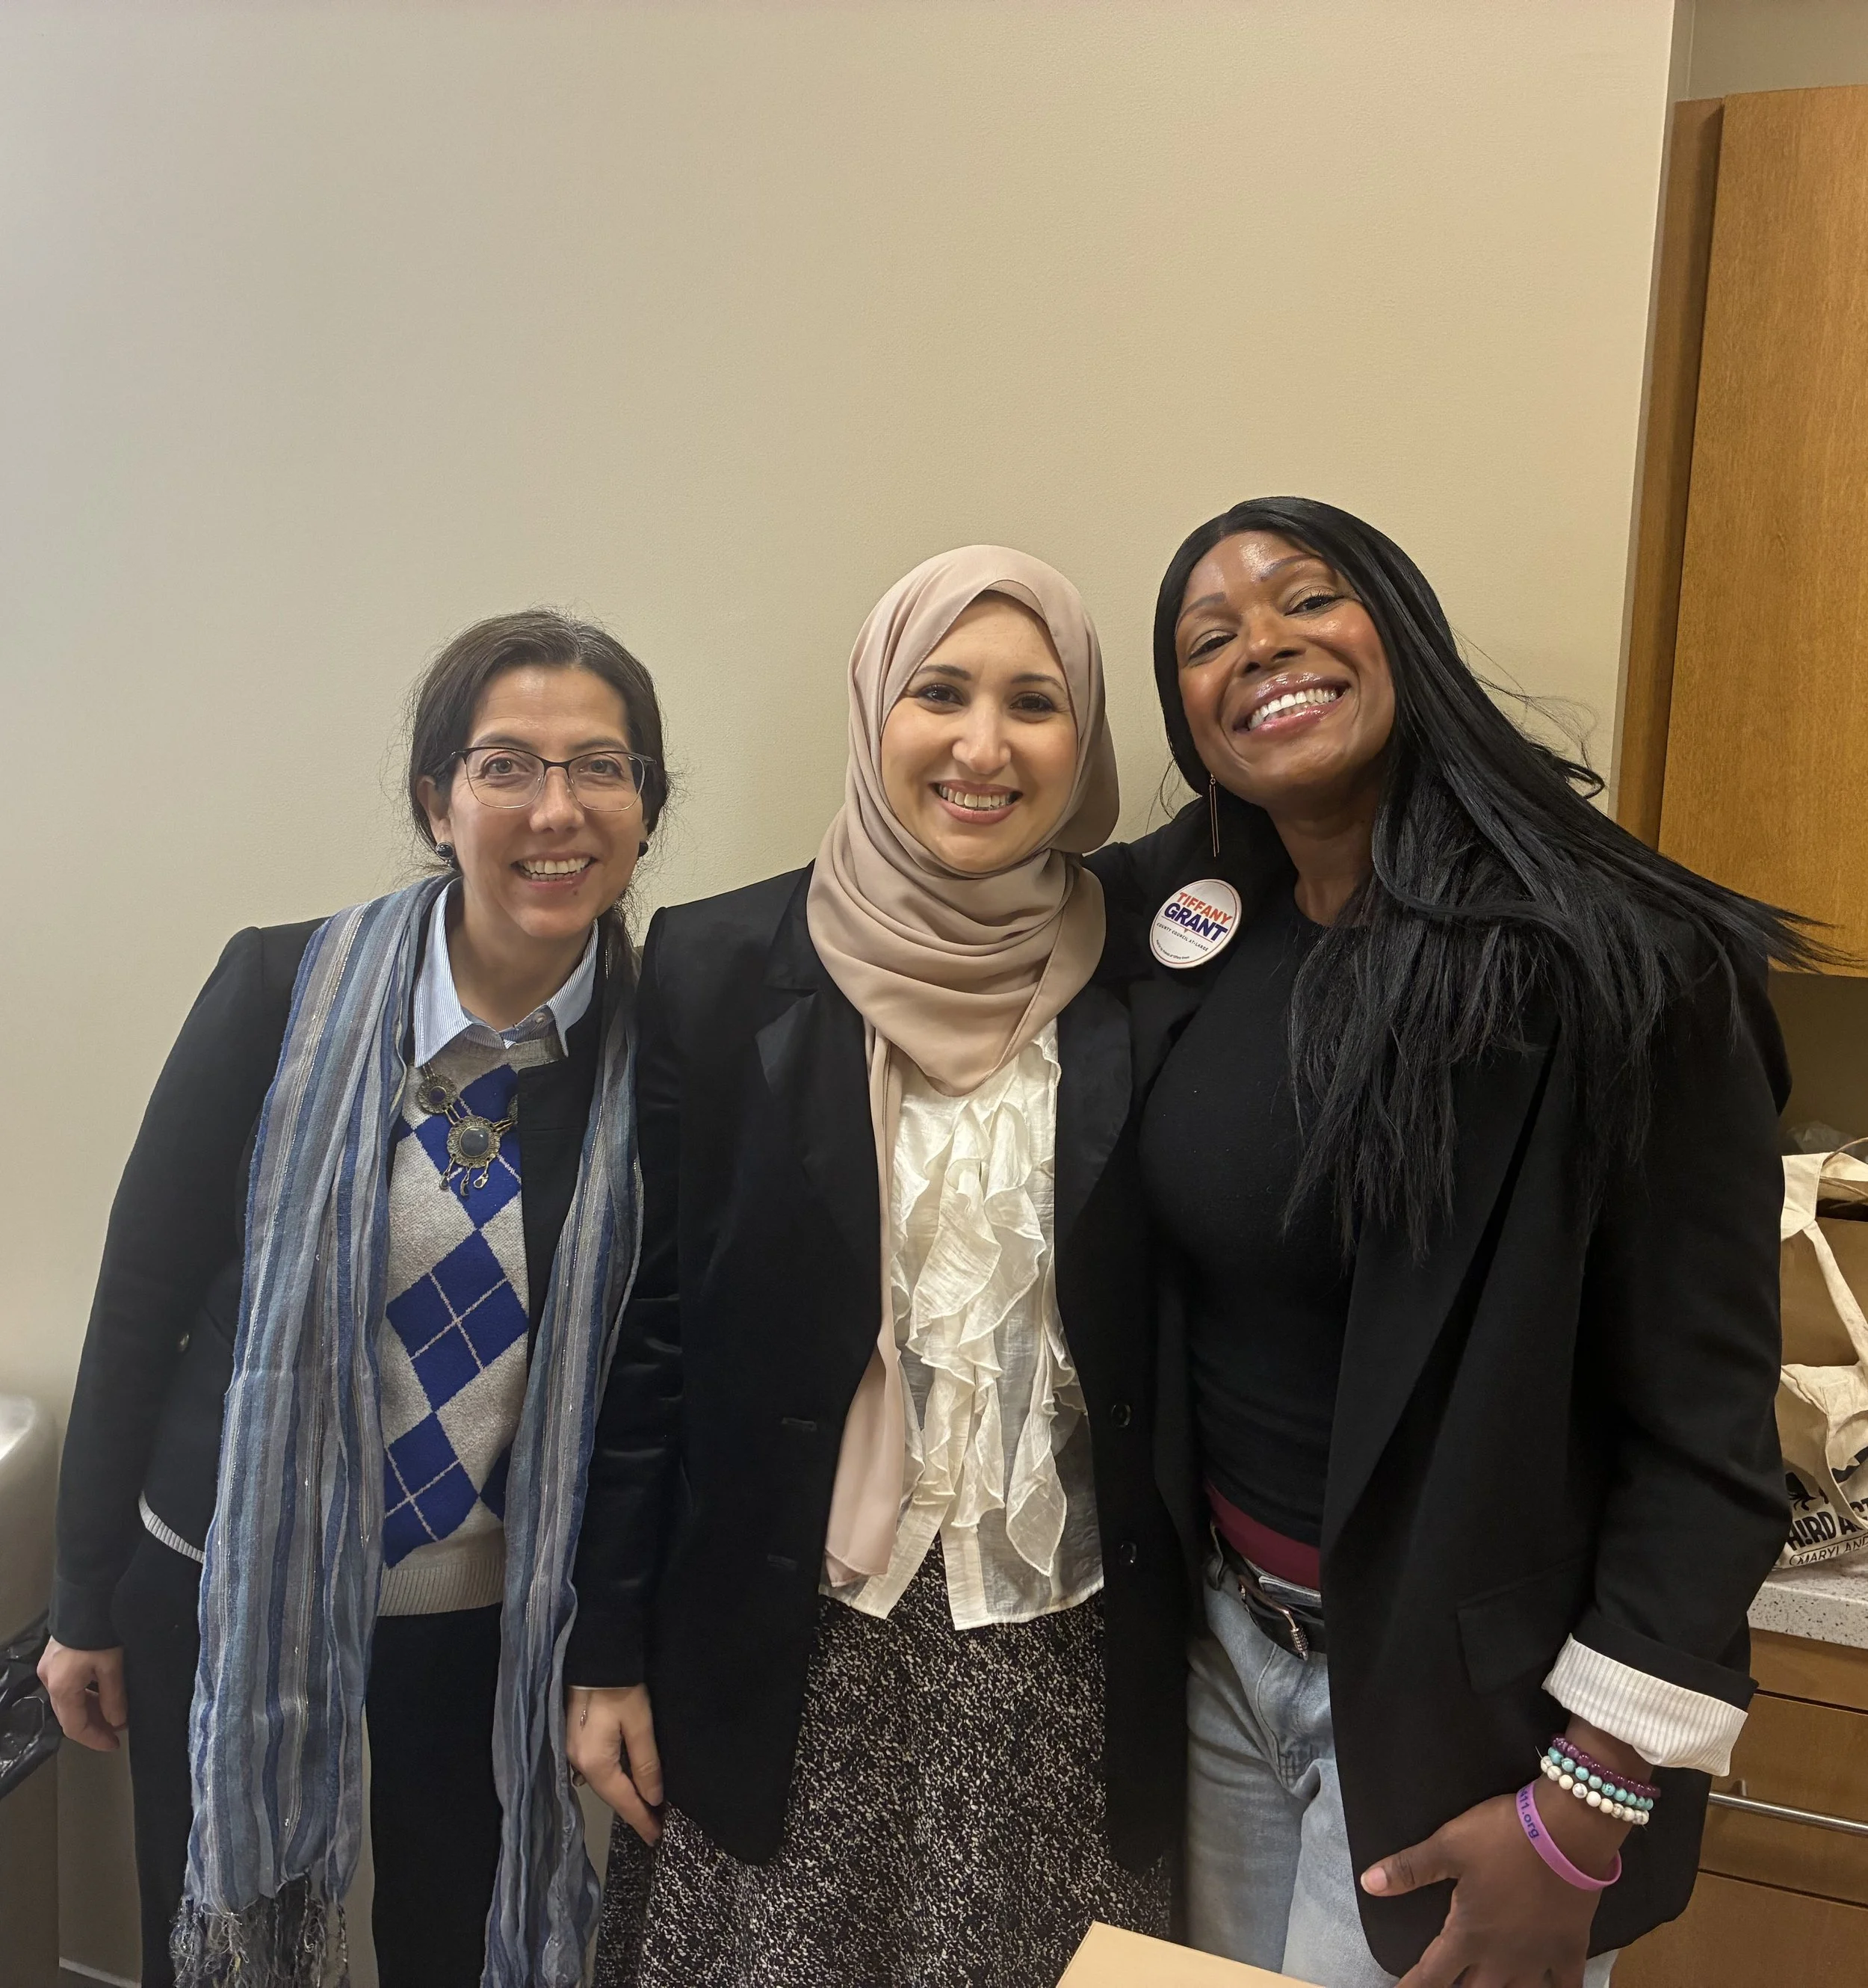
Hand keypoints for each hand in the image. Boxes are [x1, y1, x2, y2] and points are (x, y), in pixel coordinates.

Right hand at [38, 1638, 127, 1750]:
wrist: (87, 1596)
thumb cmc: (100, 1630)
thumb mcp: (113, 1666)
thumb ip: (114, 1697)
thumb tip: (117, 1722)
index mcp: (62, 1687)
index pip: (75, 1727)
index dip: (94, 1739)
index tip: (113, 1745)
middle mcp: (49, 1681)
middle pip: (69, 1715)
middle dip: (94, 1725)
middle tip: (116, 1730)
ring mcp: (50, 1668)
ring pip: (69, 1700)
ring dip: (91, 1709)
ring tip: (114, 1713)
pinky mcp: (55, 1657)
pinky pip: (69, 1685)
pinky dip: (85, 1693)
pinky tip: (102, 1693)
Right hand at [566, 1683, 662, 1843]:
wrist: (594, 1655)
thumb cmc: (619, 1686)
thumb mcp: (640, 1723)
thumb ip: (646, 1763)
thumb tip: (654, 1798)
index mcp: (594, 1763)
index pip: (622, 1801)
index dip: (641, 1820)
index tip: (657, 1838)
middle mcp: (577, 1763)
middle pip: (610, 1794)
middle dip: (633, 1810)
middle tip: (655, 1826)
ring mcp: (571, 1752)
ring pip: (603, 1783)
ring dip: (623, 1796)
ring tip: (645, 1809)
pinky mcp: (573, 1740)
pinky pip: (596, 1770)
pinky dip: (613, 1780)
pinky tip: (626, 1784)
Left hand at [1361, 1786, 1613, 1987]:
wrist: (1566, 1832)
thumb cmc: (1502, 1837)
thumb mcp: (1449, 1845)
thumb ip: (1410, 1869)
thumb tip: (1369, 1884)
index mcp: (1469, 1935)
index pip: (1432, 1974)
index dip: (1412, 1987)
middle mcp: (1502, 1957)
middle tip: (1446, 1987)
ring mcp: (1539, 1958)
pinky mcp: (1570, 1948)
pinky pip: (1567, 1985)